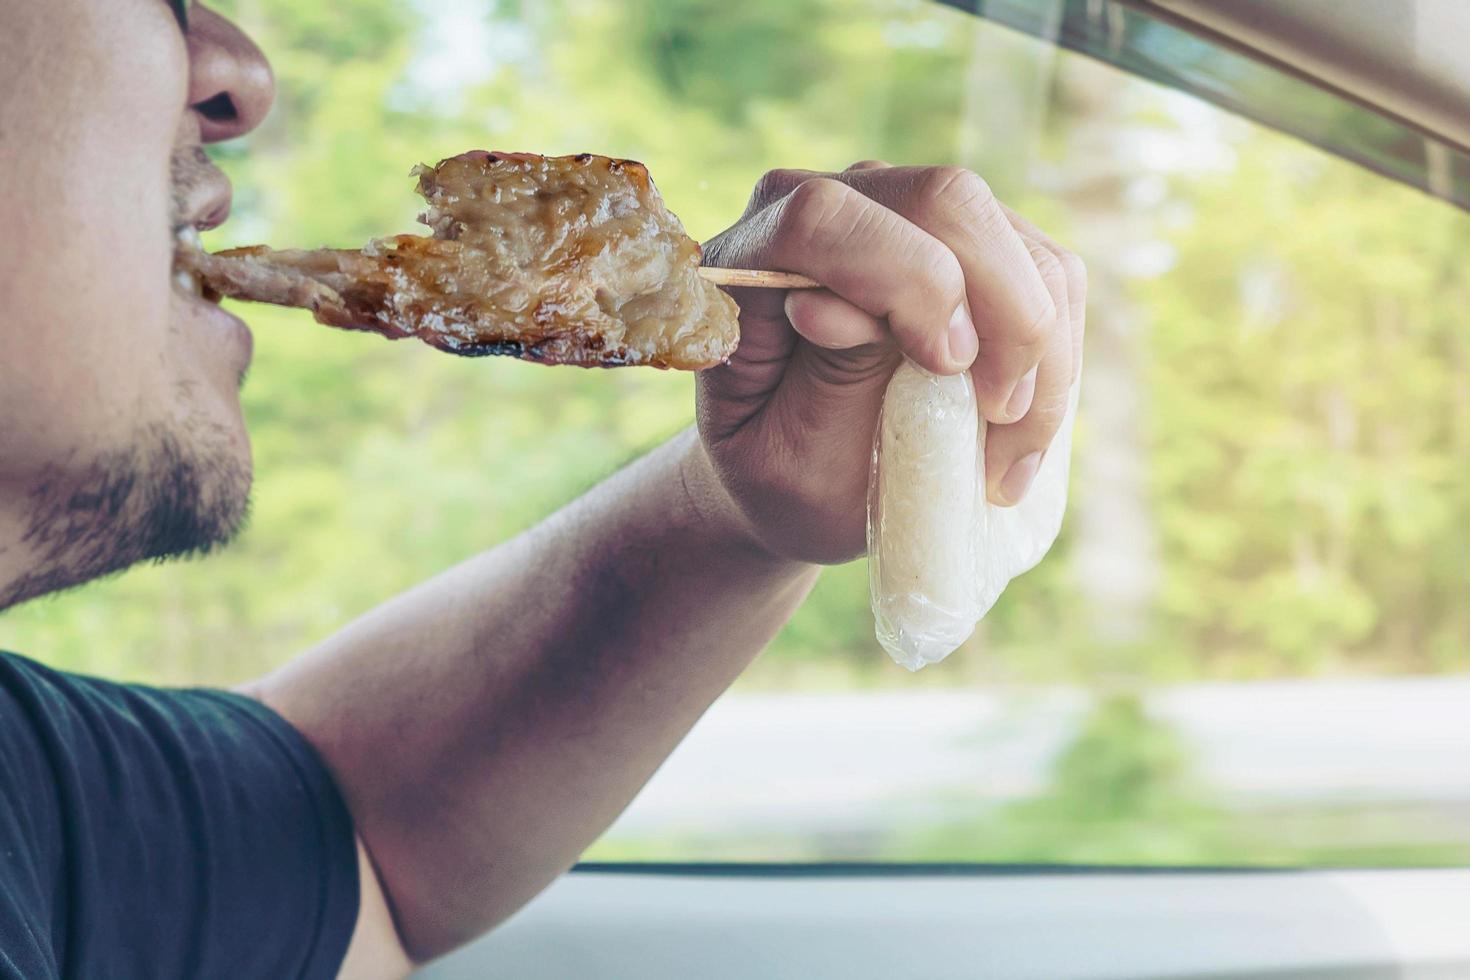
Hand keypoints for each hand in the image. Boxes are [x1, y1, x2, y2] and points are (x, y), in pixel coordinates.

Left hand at [695, 161, 1085, 564]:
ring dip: (1039, 347)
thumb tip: (838, 306)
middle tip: (1000, 415)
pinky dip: (1057, 352)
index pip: (825, 218)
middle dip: (1000, 309)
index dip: (903, 278)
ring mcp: (911, 215)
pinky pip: (1050, 271)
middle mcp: (833, 206)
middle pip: (946, 200)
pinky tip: (1020, 424)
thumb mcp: (789, 454)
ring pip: (1015, 238)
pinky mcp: (974, 245)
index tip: (946, 368)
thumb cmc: (780, 472)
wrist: (797, 475)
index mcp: (753, 256)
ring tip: (1008, 452)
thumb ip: (825, 375)